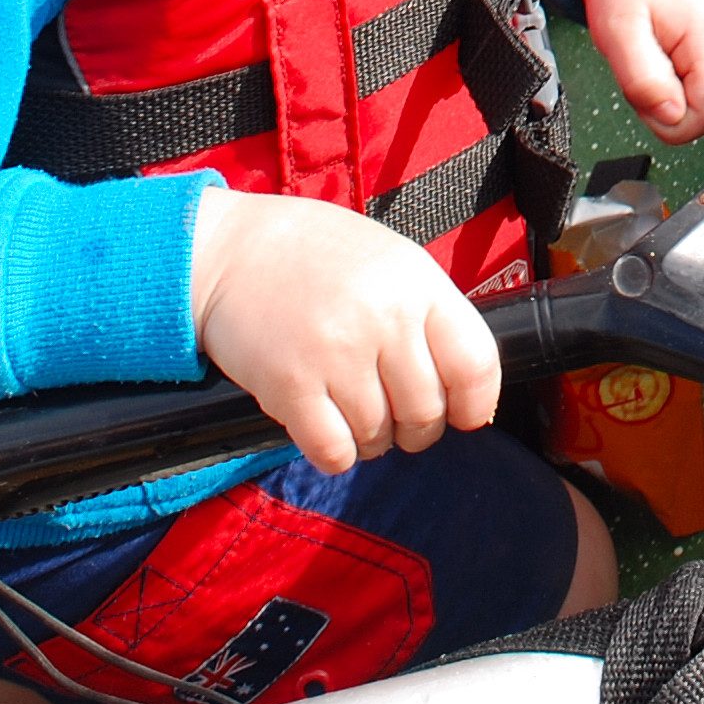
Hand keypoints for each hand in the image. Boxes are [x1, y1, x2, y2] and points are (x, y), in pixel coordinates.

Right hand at [187, 190, 498, 473]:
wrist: (227, 251)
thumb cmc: (314, 254)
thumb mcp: (390, 260)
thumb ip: (428, 313)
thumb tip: (465, 385)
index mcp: (416, 283)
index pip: (476, 364)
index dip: (476, 403)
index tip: (463, 414)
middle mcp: (382, 318)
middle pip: (427, 412)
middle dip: (417, 429)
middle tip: (397, 418)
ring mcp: (335, 354)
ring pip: (380, 437)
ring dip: (371, 440)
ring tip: (353, 412)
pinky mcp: (290, 386)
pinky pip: (334, 452)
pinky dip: (335, 453)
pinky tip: (326, 427)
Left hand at [575, 0, 703, 143]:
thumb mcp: (617, 34)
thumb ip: (643, 80)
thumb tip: (672, 116)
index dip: (667, 117)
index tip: (642, 86)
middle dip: (670, 106)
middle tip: (644, 69)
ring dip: (675, 95)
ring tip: (653, 57)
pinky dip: (682, 83)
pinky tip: (666, 56)